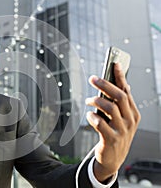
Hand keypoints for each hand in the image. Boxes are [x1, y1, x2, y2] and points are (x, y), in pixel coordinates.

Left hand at [85, 63, 140, 181]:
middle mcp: (130, 120)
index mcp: (133, 113)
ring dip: (96, 101)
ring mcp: (122, 130)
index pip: (127, 90)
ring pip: (109, 107)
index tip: (114, 64)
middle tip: (92, 78)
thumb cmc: (114, 133)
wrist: (113, 159)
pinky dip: (92, 117)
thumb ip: (118, 103)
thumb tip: (113, 82)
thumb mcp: (120, 119)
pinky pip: (100, 123)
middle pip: (119, 96)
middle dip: (105, 84)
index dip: (120, 76)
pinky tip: (89, 115)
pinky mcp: (112, 139)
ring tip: (88, 100)